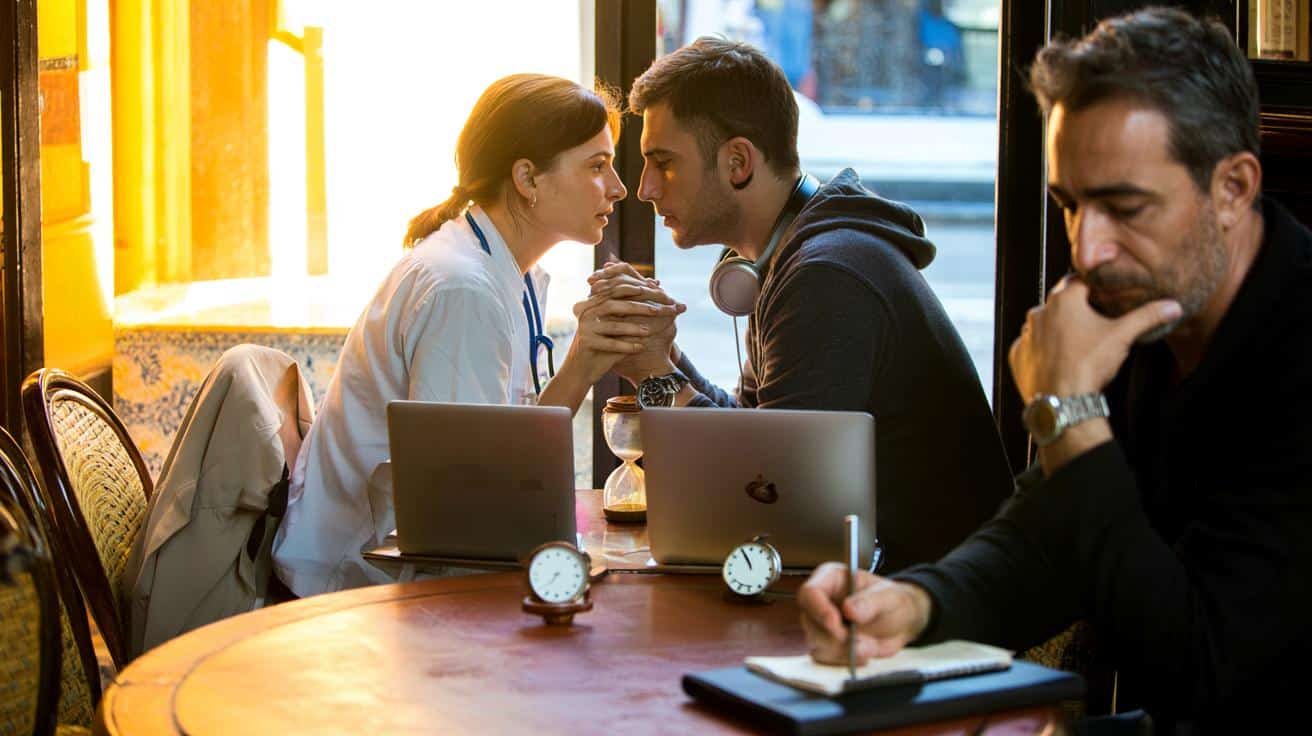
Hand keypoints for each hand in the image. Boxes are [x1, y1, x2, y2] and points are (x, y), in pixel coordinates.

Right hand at [568, 296, 683, 383]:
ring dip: (633, 328)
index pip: (616, 290)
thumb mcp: (620, 320)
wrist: (582, 368)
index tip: (657, 295)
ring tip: (649, 331)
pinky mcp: (586, 343)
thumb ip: (634, 302)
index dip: (637, 290)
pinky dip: (626, 345)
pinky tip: (640, 348)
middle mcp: (587, 311)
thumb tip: (656, 281)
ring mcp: (585, 327)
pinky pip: (610, 344)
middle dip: (638, 306)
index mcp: (594, 302)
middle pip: (614, 304)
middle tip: (657, 311)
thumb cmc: (604, 342)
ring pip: (612, 325)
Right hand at [797, 563, 931, 664]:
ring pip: (814, 644)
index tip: (837, 625)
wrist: (900, 622)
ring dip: (842, 651)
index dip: (819, 610)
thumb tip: (849, 609)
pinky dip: (844, 661)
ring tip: (869, 645)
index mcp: (830, 578)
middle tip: (860, 641)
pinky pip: (824, 659)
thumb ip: (870, 602)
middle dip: (834, 637)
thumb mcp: (889, 597)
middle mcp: (819, 600)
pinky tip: (863, 653)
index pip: (810, 592)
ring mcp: (819, 624)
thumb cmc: (892, 601)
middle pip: (809, 622)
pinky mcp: (824, 644)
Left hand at [1008, 275, 1181, 399]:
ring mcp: (1026, 335)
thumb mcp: (1123, 336)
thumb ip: (1147, 317)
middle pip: (1061, 302)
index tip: (1104, 296)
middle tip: (1095, 322)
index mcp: (1063, 300)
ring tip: (1077, 344)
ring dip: (1057, 328)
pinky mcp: (1017, 355)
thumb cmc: (1090, 365)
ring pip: (1044, 323)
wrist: (1063, 402)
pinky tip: (1058, 359)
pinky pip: (1031, 346)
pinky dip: (1042, 350)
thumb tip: (1173, 306)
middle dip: (1077, 308)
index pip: (1079, 281)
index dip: (1094, 287)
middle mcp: (1039, 312)